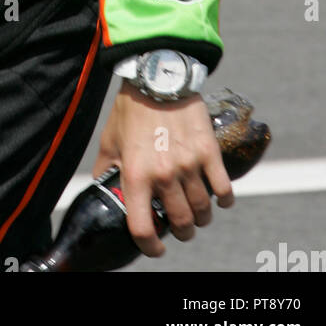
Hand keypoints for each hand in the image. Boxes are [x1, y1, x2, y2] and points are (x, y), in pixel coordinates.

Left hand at [92, 82, 233, 257]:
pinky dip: (224, 199)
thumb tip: (101, 187)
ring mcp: (189, 165)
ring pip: (203, 211)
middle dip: (182, 231)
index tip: (155, 248)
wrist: (157, 77)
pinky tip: (219, 197)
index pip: (143, 228)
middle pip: (181, 223)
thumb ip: (106, 168)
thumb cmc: (131, 110)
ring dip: (202, 218)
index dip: (149, 247)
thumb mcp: (110, 141)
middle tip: (180, 226)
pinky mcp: (209, 152)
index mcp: (136, 175)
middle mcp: (163, 175)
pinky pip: (224, 190)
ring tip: (198, 213)